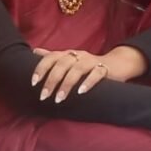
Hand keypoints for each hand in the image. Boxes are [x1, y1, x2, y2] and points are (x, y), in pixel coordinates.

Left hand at [31, 45, 145, 102]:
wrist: (117, 63)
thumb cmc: (88, 65)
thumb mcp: (70, 60)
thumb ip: (53, 57)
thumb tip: (34, 52)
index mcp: (68, 54)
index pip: (51, 57)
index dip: (41, 68)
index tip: (33, 82)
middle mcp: (78, 56)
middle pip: (62, 64)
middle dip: (51, 80)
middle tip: (44, 96)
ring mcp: (92, 61)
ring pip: (77, 69)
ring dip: (67, 84)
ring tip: (59, 98)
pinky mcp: (105, 68)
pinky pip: (96, 74)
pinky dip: (88, 82)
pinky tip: (81, 92)